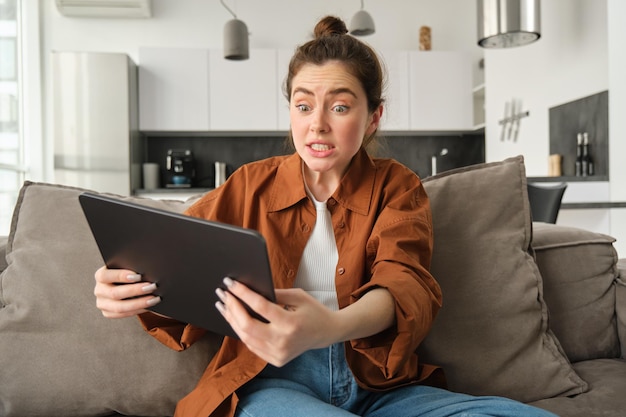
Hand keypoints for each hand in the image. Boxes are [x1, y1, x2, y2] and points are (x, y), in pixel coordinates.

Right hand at [93, 266, 161, 318]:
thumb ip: (131, 267)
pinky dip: (137, 310)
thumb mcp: (126, 267)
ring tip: (154, 298)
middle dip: (135, 290)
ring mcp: (102, 303)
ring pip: (119, 307)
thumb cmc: (128, 273)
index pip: (105, 276)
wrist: (123, 283)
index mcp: (100, 276)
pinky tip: (148, 306)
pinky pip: (123, 314)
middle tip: (152, 287)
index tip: (138, 276)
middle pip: (114, 293)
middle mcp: (99, 290)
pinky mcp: (108, 312)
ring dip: (139, 303)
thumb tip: (145, 270)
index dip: (121, 276)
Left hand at [215, 278, 337, 366]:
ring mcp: (278, 353)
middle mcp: (283, 341)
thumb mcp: (298, 296)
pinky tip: (234, 319)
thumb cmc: (313, 311)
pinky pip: (252, 346)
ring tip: (223, 305)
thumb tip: (250, 289)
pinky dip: (241, 331)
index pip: (260, 307)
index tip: (230, 283)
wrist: (326, 333)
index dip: (243, 294)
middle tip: (222, 294)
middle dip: (232, 308)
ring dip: (232, 320)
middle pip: (247, 325)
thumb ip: (275, 293)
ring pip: (246, 337)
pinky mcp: (275, 360)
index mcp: (290, 323)